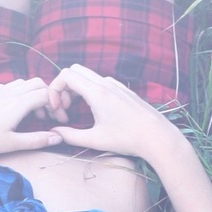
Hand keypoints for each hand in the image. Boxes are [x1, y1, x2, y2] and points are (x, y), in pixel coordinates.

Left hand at [0, 77, 65, 157]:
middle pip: (38, 84)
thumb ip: (36, 140)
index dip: (58, 106)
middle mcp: (10, 93)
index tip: (60, 120)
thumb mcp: (11, 144)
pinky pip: (10, 86)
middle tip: (48, 115)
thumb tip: (58, 138)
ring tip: (33, 114)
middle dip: (48, 97)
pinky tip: (15, 108)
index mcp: (19, 103)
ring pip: (24, 83)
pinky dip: (20, 93)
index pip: (47, 95)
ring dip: (34, 94)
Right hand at [45, 65, 175, 163]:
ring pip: (87, 75)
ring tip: (75, 110)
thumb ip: (70, 136)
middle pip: (74, 70)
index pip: (66, 75)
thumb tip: (55, 132)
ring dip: (75, 89)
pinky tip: (92, 109)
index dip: (54, 89)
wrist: (157, 136)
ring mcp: (116, 84)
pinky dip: (88, 90)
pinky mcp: (123, 89)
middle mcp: (106, 83)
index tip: (57, 109)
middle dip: (63, 86)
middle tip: (64, 108)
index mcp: (97, 92)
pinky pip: (99, 81)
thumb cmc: (127, 139)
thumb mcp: (95, 140)